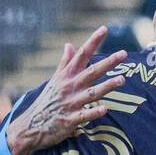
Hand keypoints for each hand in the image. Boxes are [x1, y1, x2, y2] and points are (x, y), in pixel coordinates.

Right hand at [6, 27, 126, 154]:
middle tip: (124, 54)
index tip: (104, 28)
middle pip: (91, 72)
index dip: (93, 41)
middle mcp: (70, 87)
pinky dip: (94, 113)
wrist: (31, 126)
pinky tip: (105, 109)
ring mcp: (70, 103)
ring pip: (91, 93)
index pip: (82, 55)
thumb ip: (65, 63)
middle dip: (107, 62)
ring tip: (122, 80)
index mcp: (66, 76)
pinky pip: (84, 115)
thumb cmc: (47, 102)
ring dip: (106, 86)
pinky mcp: (69, 120)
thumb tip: (69, 45)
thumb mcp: (55, 80)